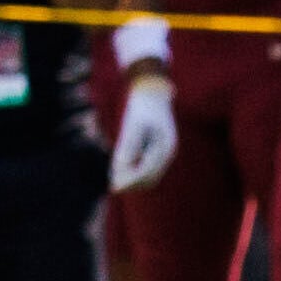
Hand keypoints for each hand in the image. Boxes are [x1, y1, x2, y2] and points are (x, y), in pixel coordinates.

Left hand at [110, 74, 177, 194]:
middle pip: (150, 177)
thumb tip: (119, 168)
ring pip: (150, 175)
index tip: (115, 187)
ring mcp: (165, 151)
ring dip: (133, 180)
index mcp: (164, 145)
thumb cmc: (142, 107)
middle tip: (113, 185)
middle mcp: (167, 151)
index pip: (146, 171)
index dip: (130, 181)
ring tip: (115, 180)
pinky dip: (135, 172)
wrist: (153, 93)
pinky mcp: (159, 150)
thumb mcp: (132, 124)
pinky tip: (121, 170)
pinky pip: (148, 167)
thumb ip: (127, 146)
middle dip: (131, 183)